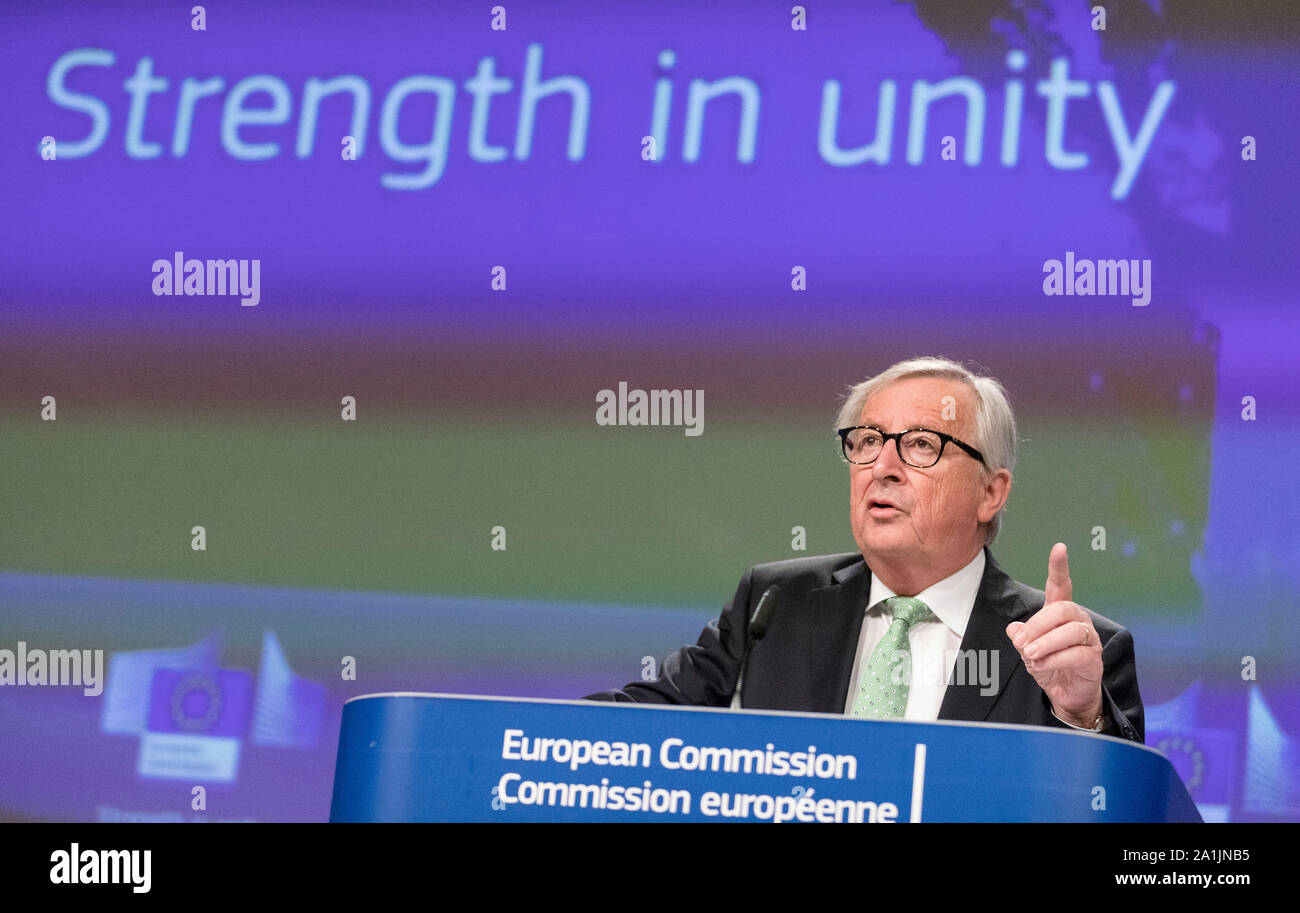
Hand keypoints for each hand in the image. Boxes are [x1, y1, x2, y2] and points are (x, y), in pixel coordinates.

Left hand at [1005, 543, 1103, 727]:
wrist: (1066, 695)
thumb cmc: (1049, 666)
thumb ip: (1022, 636)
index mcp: (1061, 613)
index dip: (1059, 567)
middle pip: (1062, 610)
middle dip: (1038, 625)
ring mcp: (1089, 639)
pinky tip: (1040, 666)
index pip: (1060, 586)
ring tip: (1030, 655)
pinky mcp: (1094, 658)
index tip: (1059, 548)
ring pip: (1070, 631)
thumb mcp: (1028, 650)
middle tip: (1022, 643)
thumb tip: (1014, 629)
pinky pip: (1076, 654)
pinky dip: (1054, 659)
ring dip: (1045, 643)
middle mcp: (1079, 621)